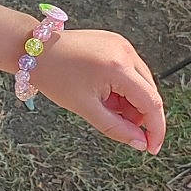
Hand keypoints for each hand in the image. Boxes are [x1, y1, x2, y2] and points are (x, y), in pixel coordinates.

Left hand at [26, 28, 165, 153]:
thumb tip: (139, 143)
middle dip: (140, 116)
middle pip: (149, 92)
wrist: (34, 50)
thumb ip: (116, 127)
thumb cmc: (55, 77)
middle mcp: (125, 52)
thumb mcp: (85, 108)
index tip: (152, 148)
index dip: (156, 129)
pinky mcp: (116, 42)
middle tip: (122, 128)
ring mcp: (122, 44)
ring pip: (141, 82)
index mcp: (118, 68)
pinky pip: (130, 71)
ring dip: (131, 102)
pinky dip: (124, 88)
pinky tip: (105, 94)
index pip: (152, 102)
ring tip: (105, 107)